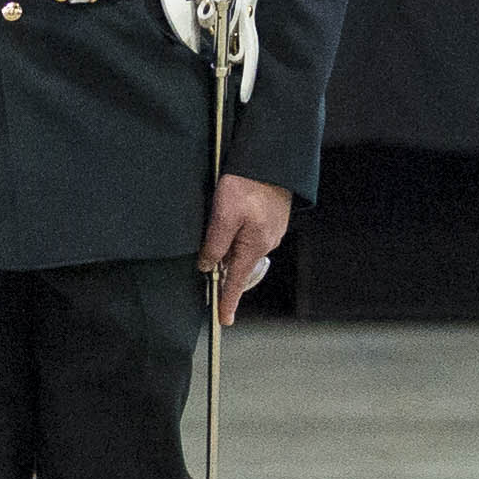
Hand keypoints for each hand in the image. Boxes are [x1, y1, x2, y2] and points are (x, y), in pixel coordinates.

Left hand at [199, 173, 293, 317]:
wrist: (271, 158)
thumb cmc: (247, 184)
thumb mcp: (224, 215)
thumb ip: (214, 244)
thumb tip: (207, 266)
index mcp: (255, 246)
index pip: (236, 282)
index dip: (227, 301)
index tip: (223, 320)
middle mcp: (266, 243)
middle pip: (240, 267)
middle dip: (224, 272)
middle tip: (208, 269)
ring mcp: (271, 230)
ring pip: (244, 250)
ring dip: (230, 251)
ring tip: (217, 236)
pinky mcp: (271, 218)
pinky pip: (251, 237)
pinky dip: (238, 238)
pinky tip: (230, 224)